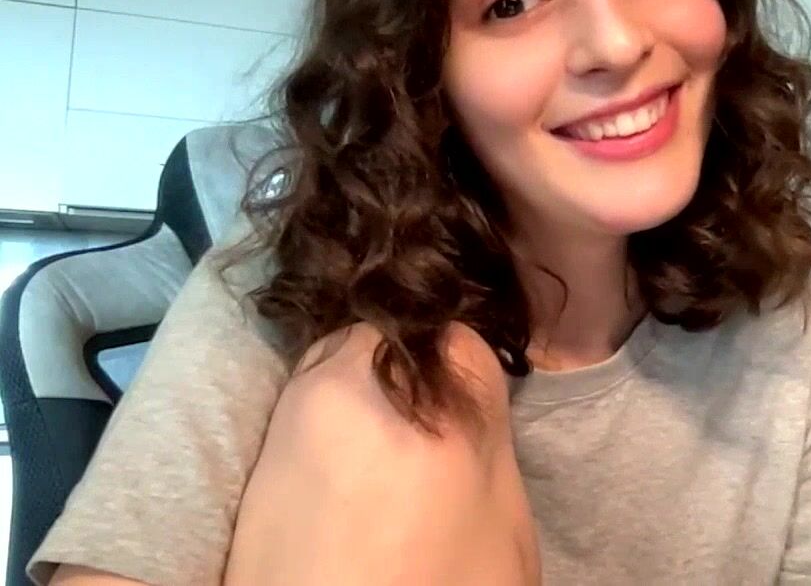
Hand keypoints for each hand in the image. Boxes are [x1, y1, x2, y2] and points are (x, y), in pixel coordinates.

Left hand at [223, 323, 539, 585]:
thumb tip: (468, 382)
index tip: (463, 398)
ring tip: (377, 451)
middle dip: (405, 363)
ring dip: (360, 383)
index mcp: (433, 410)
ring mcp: (296, 418)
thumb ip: (488, 440)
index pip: (451, 334)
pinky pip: (300, 400)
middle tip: (419, 422)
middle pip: (386, 333)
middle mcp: (354, 392)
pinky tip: (343, 468)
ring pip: (336, 358)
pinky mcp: (256, 451)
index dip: (462, 366)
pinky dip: (324, 415)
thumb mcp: (503, 528)